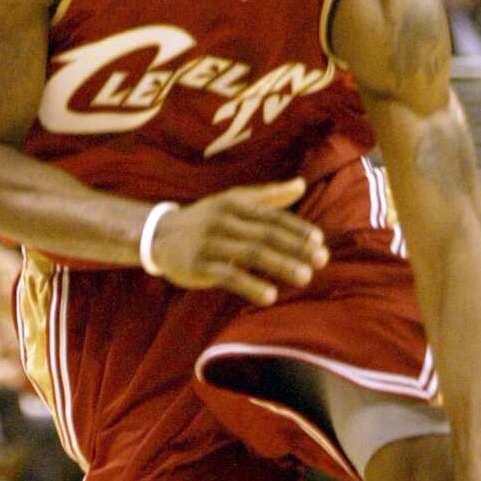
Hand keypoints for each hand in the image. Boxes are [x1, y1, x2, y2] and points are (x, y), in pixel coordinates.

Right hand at [150, 177, 329, 305]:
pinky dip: (250, 285)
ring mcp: (209, 242)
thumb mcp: (233, 201)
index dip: (296, 228)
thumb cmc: (205, 219)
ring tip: (305, 277)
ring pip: (251, 253)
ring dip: (281, 265)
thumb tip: (302, 184)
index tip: (319, 241)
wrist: (158, 235)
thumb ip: (268, 196)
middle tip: (322, 260)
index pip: (272, 216)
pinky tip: (270, 296)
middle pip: (266, 234)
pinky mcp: (197, 265)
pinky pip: (228, 275)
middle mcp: (223, 219)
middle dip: (296, 248)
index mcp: (234, 203)